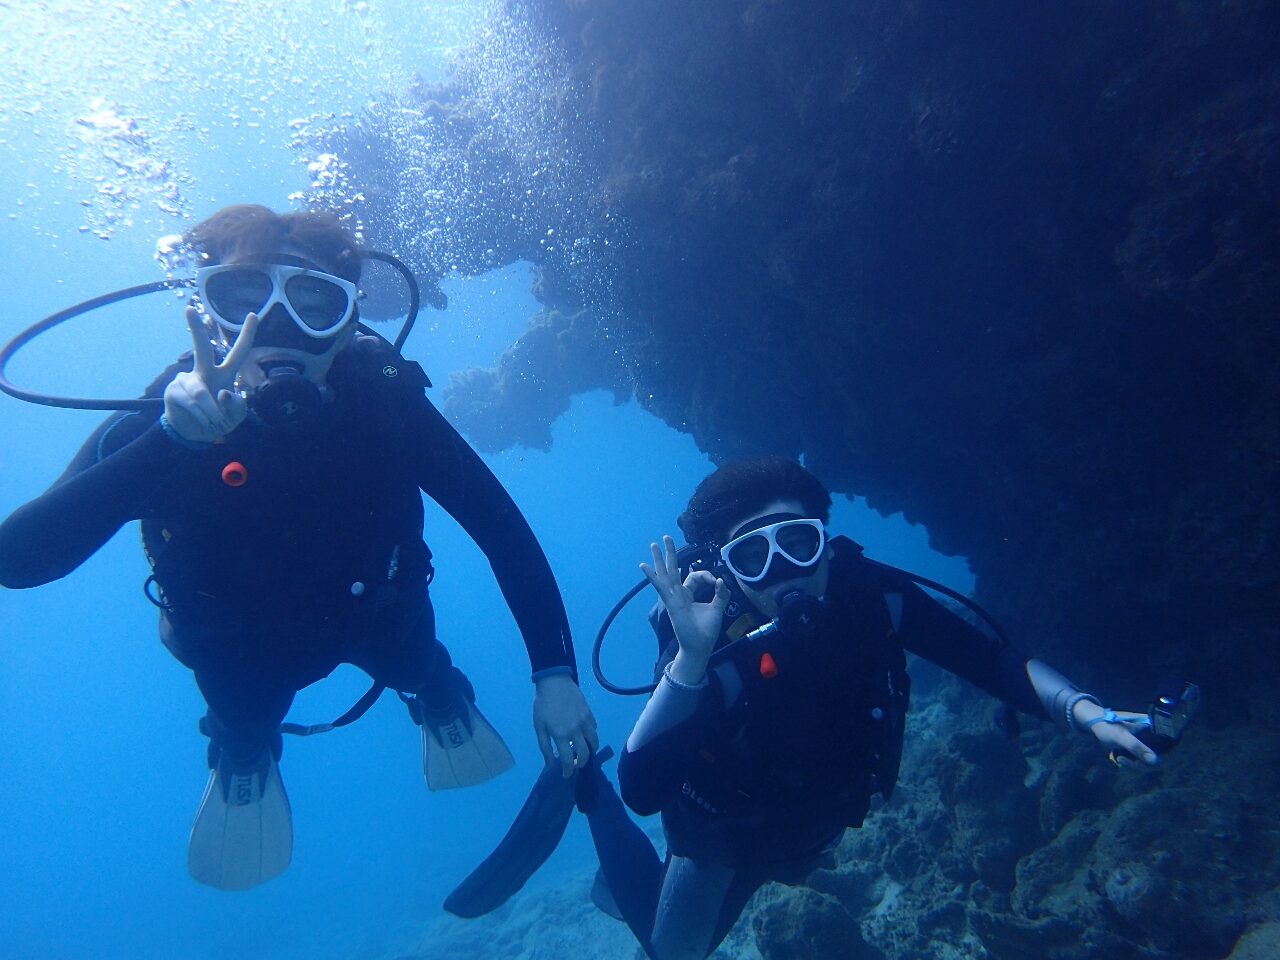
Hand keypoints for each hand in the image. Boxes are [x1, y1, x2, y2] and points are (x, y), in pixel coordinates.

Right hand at [162, 306, 259, 442]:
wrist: (194, 434)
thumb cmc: (218, 421)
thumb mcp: (235, 417)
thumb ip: (237, 407)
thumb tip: (224, 392)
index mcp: (224, 374)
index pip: (238, 352)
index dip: (247, 335)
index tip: (254, 315)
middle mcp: (204, 371)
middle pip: (202, 349)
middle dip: (196, 329)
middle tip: (189, 309)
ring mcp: (186, 379)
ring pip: (201, 393)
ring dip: (211, 412)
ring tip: (214, 421)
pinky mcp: (174, 391)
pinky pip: (191, 403)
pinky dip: (201, 416)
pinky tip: (202, 420)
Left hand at [533, 673, 598, 777]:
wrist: (554, 682)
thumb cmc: (543, 705)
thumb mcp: (539, 726)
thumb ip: (545, 746)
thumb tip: (550, 763)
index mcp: (560, 734)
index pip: (567, 759)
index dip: (568, 770)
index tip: (566, 775)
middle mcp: (575, 730)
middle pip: (584, 754)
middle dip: (581, 763)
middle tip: (576, 765)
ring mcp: (584, 721)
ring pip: (593, 742)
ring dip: (590, 751)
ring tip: (584, 753)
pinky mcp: (589, 714)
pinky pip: (594, 729)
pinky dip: (591, 736)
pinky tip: (585, 736)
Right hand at [640, 534, 729, 683]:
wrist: (699, 647)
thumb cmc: (706, 631)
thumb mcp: (717, 609)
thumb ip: (721, 594)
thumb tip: (722, 579)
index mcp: (688, 594)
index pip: (693, 576)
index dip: (706, 575)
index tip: (717, 581)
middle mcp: (678, 594)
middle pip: (673, 569)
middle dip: (670, 553)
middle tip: (665, 537)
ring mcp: (673, 598)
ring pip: (665, 574)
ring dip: (660, 558)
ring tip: (654, 544)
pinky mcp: (671, 603)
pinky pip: (661, 587)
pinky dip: (652, 576)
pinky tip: (644, 566)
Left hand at [1075, 702, 1159, 765]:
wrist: (1091, 723)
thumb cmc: (1106, 725)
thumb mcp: (1121, 736)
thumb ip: (1136, 747)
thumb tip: (1155, 761)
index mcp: (1151, 726)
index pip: (1170, 743)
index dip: (1167, 756)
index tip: (1153, 764)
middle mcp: (1151, 734)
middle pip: (1158, 754)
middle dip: (1142, 764)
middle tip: (1123, 762)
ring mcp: (1143, 741)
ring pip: (1147, 759)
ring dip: (1134, 765)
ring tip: (1119, 760)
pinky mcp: (1136, 747)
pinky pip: (1139, 759)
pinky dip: (1131, 763)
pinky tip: (1119, 760)